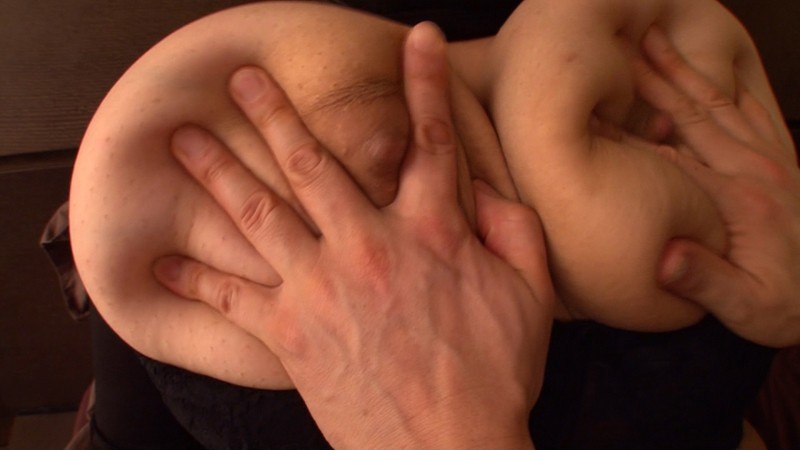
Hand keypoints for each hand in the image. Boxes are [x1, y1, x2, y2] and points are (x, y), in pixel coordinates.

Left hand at [154, 23, 552, 447]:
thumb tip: (486, 190)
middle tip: (242, 80)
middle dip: (274, 113)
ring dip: (219, 170)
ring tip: (184, 139)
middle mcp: (368, 245)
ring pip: (259, 212)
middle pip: (312, 162)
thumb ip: (513, 231)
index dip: (426, 83)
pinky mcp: (290, 331)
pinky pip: (232, 297)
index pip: (428, 140)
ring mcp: (322, 286)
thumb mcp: (529, 298)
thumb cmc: (493, 378)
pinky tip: (164, 259)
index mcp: (432, 232)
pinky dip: (196, 276)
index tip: (418, 39)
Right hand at [634, 27, 799, 346]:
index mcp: (736, 203)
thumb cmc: (788, 305)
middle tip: (621, 51)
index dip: (627, 135)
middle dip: (654, 80)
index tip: (593, 115)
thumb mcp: (749, 307)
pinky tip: (706, 73)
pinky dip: (724, 84)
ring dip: (682, 71)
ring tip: (654, 42)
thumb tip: (662, 258)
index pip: (669, 160)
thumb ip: (706, 280)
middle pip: (691, 115)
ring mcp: (769, 160)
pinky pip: (750, 109)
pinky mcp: (781, 159)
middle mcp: (752, 171)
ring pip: (717, 103)